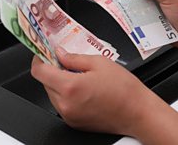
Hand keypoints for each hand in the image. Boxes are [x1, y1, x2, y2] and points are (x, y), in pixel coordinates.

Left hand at [31, 48, 159, 135]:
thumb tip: (60, 54)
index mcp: (70, 87)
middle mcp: (66, 104)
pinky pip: (62, 105)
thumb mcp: (99, 63)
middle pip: (45, 83)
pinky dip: (67, 94)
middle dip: (52, 70)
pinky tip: (83, 88)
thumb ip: (74, 57)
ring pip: (53, 94)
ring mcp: (69, 116)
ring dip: (59, 83)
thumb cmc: (124, 89)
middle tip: (64, 60)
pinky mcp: (74, 123)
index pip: (39, 72)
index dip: (39, 59)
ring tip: (78, 75)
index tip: (44, 53)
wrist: (138, 113)